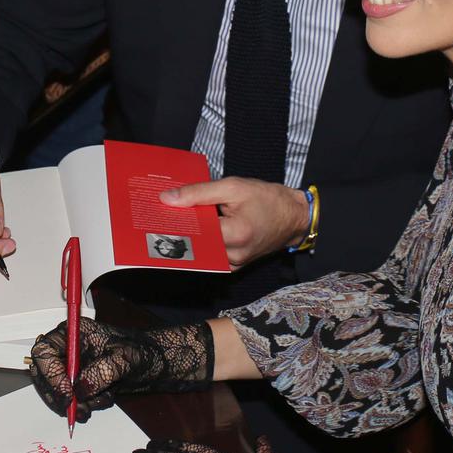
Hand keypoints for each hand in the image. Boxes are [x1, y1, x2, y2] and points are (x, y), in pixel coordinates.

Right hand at [29, 318, 212, 421]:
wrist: (157, 364)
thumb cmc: (145, 352)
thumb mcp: (125, 359)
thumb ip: (102, 371)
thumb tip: (80, 388)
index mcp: (73, 333)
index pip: (44, 353)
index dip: (50, 375)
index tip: (67, 394)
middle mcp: (68, 349)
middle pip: (44, 375)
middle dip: (60, 395)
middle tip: (79, 410)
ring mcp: (73, 367)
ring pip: (57, 391)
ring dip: (75, 403)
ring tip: (101, 401)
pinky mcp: (81, 382)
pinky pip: (72, 399)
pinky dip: (85, 405)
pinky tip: (105, 399)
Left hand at [159, 178, 306, 267]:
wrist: (294, 216)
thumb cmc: (267, 198)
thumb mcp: (233, 187)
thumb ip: (199, 193)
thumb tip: (167, 199)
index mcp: (235, 234)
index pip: (194, 231)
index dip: (175, 220)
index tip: (158, 212)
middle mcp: (234, 255)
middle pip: (195, 244)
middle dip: (180, 228)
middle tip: (163, 215)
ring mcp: (235, 264)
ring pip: (202, 251)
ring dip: (191, 236)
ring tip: (177, 219)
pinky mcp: (235, 265)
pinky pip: (211, 255)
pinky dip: (203, 243)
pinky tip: (196, 228)